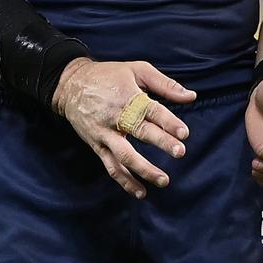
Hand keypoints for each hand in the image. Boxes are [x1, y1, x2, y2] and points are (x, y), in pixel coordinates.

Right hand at [52, 58, 195, 198]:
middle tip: (180, 152)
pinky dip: (125, 181)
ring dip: (144, 169)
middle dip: (161, 142)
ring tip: (164, 180)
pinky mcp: (97, 146)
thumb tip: (192, 96)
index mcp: (128, 96)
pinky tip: (141, 192)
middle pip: (140, 131)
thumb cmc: (109, 75)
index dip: (168, 122)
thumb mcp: (137, 70)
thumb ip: (165, 84)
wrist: (71, 85)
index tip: (184, 133)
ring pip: (124, 155)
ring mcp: (105, 134)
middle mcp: (116, 116)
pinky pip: (111, 167)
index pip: (151, 110)